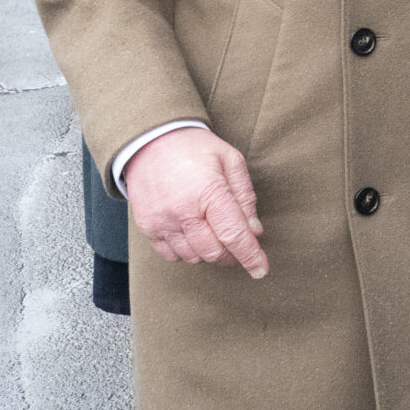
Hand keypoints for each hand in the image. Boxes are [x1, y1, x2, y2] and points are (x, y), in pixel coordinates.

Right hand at [126, 125, 268, 275]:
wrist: (148, 140)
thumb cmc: (194, 148)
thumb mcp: (230, 160)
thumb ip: (245, 196)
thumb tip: (254, 230)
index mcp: (209, 192)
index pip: (234, 235)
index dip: (250, 256)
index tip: (261, 270)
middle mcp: (183, 211)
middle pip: (214, 252)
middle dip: (231, 253)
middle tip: (235, 241)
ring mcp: (162, 222)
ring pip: (193, 257)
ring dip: (208, 251)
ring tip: (211, 230)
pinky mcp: (148, 227)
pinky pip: (171, 255)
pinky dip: (186, 251)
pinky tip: (191, 233)